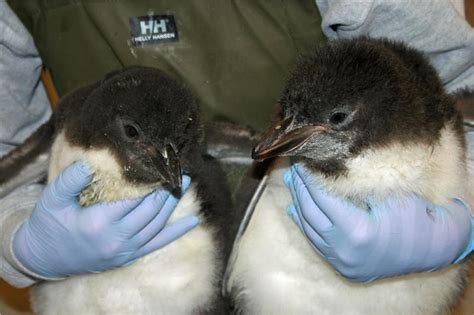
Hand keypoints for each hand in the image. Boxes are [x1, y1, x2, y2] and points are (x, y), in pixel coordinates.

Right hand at [13, 161, 198, 277]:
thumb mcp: (52, 199)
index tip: (161, 162)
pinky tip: (192, 222)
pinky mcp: (127, 257)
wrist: (44, 258)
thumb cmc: (49, 224)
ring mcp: (124, 250)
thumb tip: (91, 164)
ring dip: (173, 203)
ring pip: (157, 224)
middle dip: (167, 188)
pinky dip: (176, 232)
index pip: (134, 196)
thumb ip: (71, 180)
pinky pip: (157, 243)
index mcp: (99, 222)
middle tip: (179, 168)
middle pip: (151, 210)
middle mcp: (116, 238)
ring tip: (185, 183)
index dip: (151, 179)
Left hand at [284, 164, 472, 281]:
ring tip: (293, 186)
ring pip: (310, 230)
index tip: (301, 163)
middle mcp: (345, 249)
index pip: (322, 198)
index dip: (309, 179)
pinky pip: (317, 244)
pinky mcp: (343, 267)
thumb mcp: (385, 195)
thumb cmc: (413, 217)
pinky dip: (306, 226)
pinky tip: (297, 211)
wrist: (432, 249)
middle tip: (294, 170)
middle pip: (311, 213)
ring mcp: (342, 261)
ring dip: (298, 206)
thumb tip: (322, 172)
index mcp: (356, 230)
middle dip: (300, 189)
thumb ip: (352, 187)